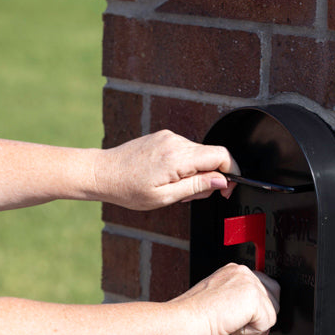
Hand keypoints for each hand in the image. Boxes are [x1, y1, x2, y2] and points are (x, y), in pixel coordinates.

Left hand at [94, 130, 238, 209]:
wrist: (103, 173)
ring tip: (174, 188)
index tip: (226, 188)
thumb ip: (197, 186)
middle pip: (212, 156)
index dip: (231, 173)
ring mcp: (169, 137)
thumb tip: (222, 180)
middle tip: (190, 195)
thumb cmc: (128, 188)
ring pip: (199, 155)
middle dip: (209, 178)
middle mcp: (176, 142)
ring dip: (196, 173)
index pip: (221, 156)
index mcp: (178, 157)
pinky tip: (169, 177)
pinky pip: (186, 151)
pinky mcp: (164, 137)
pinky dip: (185, 165)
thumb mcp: (165, 197)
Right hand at [170, 263, 279, 334]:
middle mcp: (244, 272)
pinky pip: (267, 323)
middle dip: (260, 316)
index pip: (264, 286)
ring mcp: (250, 283)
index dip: (259, 308)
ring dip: (253, 325)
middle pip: (274, 298)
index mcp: (234, 270)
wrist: (183, 319)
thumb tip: (261, 318)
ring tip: (229, 322)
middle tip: (236, 323)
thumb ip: (240, 302)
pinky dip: (250, 332)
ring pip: (271, 312)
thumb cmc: (192, 315)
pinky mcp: (253, 298)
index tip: (243, 318)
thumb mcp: (220, 300)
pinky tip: (231, 326)